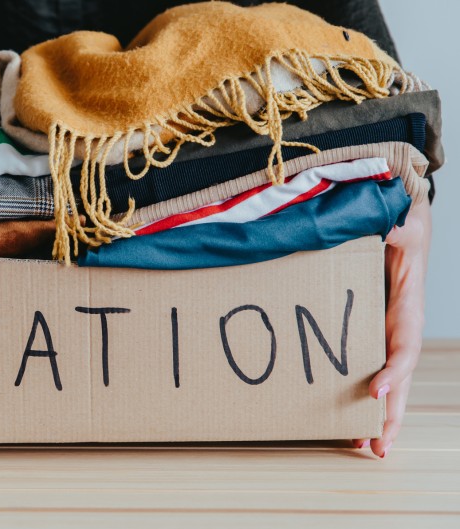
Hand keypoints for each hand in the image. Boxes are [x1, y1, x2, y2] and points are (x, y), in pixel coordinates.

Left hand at [353, 197, 430, 457]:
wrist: (400, 224)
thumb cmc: (402, 225)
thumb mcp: (402, 223)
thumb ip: (397, 228)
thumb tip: (392, 229)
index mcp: (407, 309)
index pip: (405, 347)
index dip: (395, 371)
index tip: (376, 390)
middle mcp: (400, 329)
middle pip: (401, 381)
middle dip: (391, 415)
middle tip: (377, 447)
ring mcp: (387, 337)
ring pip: (388, 385)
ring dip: (378, 417)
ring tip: (364, 448)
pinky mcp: (371, 337)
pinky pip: (369, 371)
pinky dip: (363, 399)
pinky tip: (348, 424)